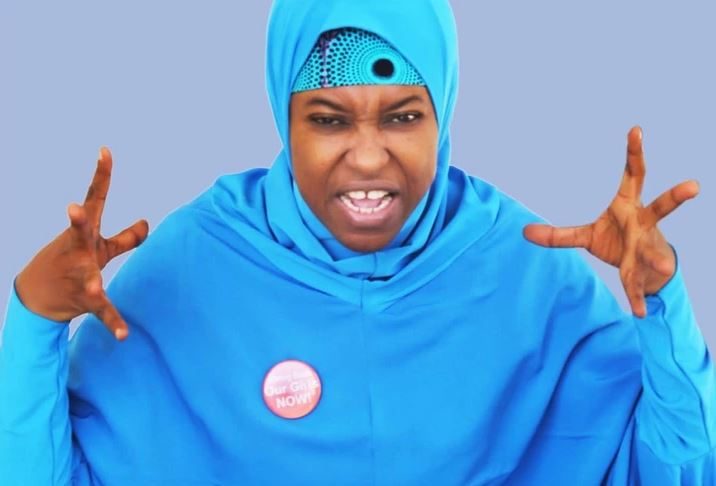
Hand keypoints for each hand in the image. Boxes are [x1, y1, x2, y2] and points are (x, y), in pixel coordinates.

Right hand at [15, 147, 148, 339]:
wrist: (37, 295)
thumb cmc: (72, 263)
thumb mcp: (100, 248)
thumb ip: (126, 237)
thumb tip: (148, 222)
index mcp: (85, 232)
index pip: (94, 199)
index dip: (101, 175)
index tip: (105, 151)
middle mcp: (78, 250)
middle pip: (80, 231)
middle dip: (77, 220)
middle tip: (73, 209)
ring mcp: (77, 275)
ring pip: (87, 276)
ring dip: (90, 282)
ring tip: (93, 286)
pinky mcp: (83, 299)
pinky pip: (101, 311)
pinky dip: (114, 322)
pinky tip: (124, 336)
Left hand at [523, 126, 698, 317]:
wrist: (643, 271)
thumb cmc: (616, 241)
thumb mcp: (585, 236)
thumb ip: (557, 235)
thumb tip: (524, 230)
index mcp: (628, 207)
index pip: (634, 175)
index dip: (634, 153)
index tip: (636, 129)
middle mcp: (643, 224)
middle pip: (660, 208)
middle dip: (675, 198)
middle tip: (694, 186)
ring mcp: (646, 248)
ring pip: (654, 251)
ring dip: (659, 259)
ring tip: (666, 266)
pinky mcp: (642, 272)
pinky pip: (637, 285)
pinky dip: (636, 298)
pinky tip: (637, 312)